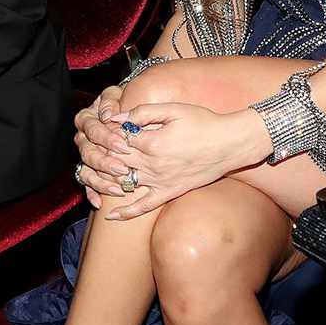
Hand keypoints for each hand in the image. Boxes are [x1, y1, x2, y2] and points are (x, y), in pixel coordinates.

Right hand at [73, 85, 130, 206]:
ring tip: (118, 188)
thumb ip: (111, 102)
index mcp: (86, 118)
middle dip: (105, 162)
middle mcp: (82, 138)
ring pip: (86, 170)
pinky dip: (92, 193)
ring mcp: (84, 155)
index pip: (91, 128)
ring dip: (101, 180)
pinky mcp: (88, 169)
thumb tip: (108, 116)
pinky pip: (86, 183)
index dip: (106, 137)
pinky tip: (99, 203)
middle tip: (123, 169)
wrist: (123, 117)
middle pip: (88, 152)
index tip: (123, 145)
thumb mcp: (116, 96)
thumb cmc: (121, 104)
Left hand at [103, 105, 269, 219]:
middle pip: (115, 161)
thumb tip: (116, 116)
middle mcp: (152, 165)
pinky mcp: (169, 192)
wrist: (230, 144)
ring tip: (95, 173)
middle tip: (94, 148)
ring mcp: (160, 181)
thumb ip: (142, 112)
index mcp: (151, 142)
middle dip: (102, 154)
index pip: (116, 139)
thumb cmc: (203, 122)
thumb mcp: (173, 109)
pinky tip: (110, 215)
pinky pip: (144, 206)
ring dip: (106, 180)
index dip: (106, 133)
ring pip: (123, 183)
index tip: (102, 128)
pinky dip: (126, 212)